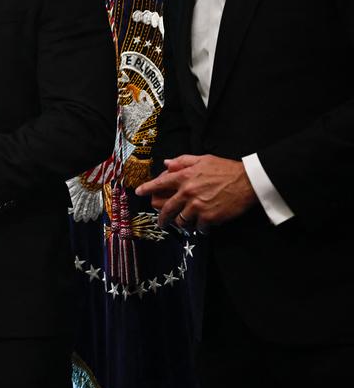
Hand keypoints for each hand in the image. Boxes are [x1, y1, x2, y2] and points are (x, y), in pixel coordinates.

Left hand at [135, 154, 256, 230]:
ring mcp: (197, 206)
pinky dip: (199, 228)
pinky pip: (198, 227)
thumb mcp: (202, 159)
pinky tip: (203, 226)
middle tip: (160, 223)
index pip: (159, 184)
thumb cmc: (225, 169)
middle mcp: (187, 192)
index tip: (138, 193)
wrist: (248, 181)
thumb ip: (182, 161)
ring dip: (182, 223)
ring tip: (185, 224)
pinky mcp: (209, 217)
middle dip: (161, 218)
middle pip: (166, 208)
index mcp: (183, 177)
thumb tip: (166, 163)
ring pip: (181, 220)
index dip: (147, 189)